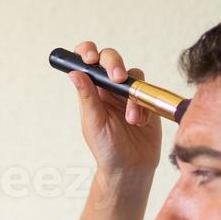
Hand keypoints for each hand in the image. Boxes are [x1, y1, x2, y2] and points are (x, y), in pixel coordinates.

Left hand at [66, 40, 162, 179]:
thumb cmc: (107, 149)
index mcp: (90, 92)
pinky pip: (147, 90)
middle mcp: (107, 89)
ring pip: (132, 74)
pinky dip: (144, 104)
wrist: (131, 167)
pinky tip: (139, 121)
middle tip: (118, 78)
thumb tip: (73, 72)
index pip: (85, 62)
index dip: (87, 52)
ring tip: (130, 119)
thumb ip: (87, 96)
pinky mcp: (145, 100)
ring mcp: (127, 93)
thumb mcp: (94, 123)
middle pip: (110, 59)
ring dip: (131, 93)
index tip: (90, 58)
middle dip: (114, 63)